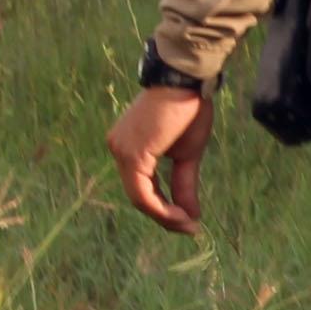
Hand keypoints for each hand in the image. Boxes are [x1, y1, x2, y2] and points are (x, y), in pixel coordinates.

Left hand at [112, 82, 212, 231]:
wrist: (186, 81)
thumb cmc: (187, 109)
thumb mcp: (188, 154)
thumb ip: (184, 185)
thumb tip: (192, 217)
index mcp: (128, 147)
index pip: (142, 187)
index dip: (164, 209)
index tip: (189, 222)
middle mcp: (118, 149)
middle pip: (139, 196)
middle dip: (165, 216)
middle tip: (189, 228)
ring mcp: (122, 152)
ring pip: (140, 198)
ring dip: (164, 216)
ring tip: (188, 224)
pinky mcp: (132, 155)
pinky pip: (143, 193)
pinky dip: (161, 208)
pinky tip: (180, 215)